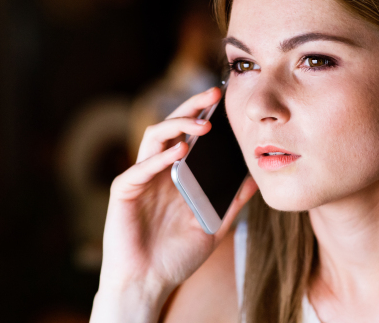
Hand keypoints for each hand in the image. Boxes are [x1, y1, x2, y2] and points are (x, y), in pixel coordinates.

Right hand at [90, 87, 257, 322]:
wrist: (148, 284)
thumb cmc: (176, 256)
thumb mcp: (212, 226)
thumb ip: (230, 202)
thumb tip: (254, 179)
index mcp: (175, 175)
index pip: (188, 135)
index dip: (203, 115)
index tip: (225, 102)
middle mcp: (156, 170)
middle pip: (170, 127)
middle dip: (191, 107)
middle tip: (212, 94)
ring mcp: (139, 179)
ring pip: (152, 138)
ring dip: (177, 126)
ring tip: (203, 125)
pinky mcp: (123, 191)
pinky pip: (139, 168)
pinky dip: (159, 157)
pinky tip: (179, 151)